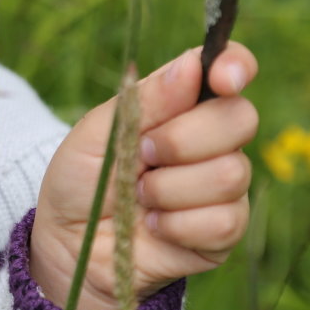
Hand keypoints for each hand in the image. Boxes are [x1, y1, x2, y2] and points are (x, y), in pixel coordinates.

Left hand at [30, 44, 257, 309]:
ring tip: (138, 196)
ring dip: (169, 188)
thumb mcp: (97, 133)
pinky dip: (176, 224)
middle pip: (240, 119)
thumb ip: (144, 101)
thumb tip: (190, 66)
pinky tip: (152, 225)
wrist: (69, 243)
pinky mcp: (224, 231)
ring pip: (229, 174)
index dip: (235, 65)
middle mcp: (213, 140)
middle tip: (142, 155)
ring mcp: (224, 186)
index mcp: (182, 103)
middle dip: (182, 139)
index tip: (223, 77)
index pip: (231, 69)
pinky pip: (223, 220)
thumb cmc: (80, 180)